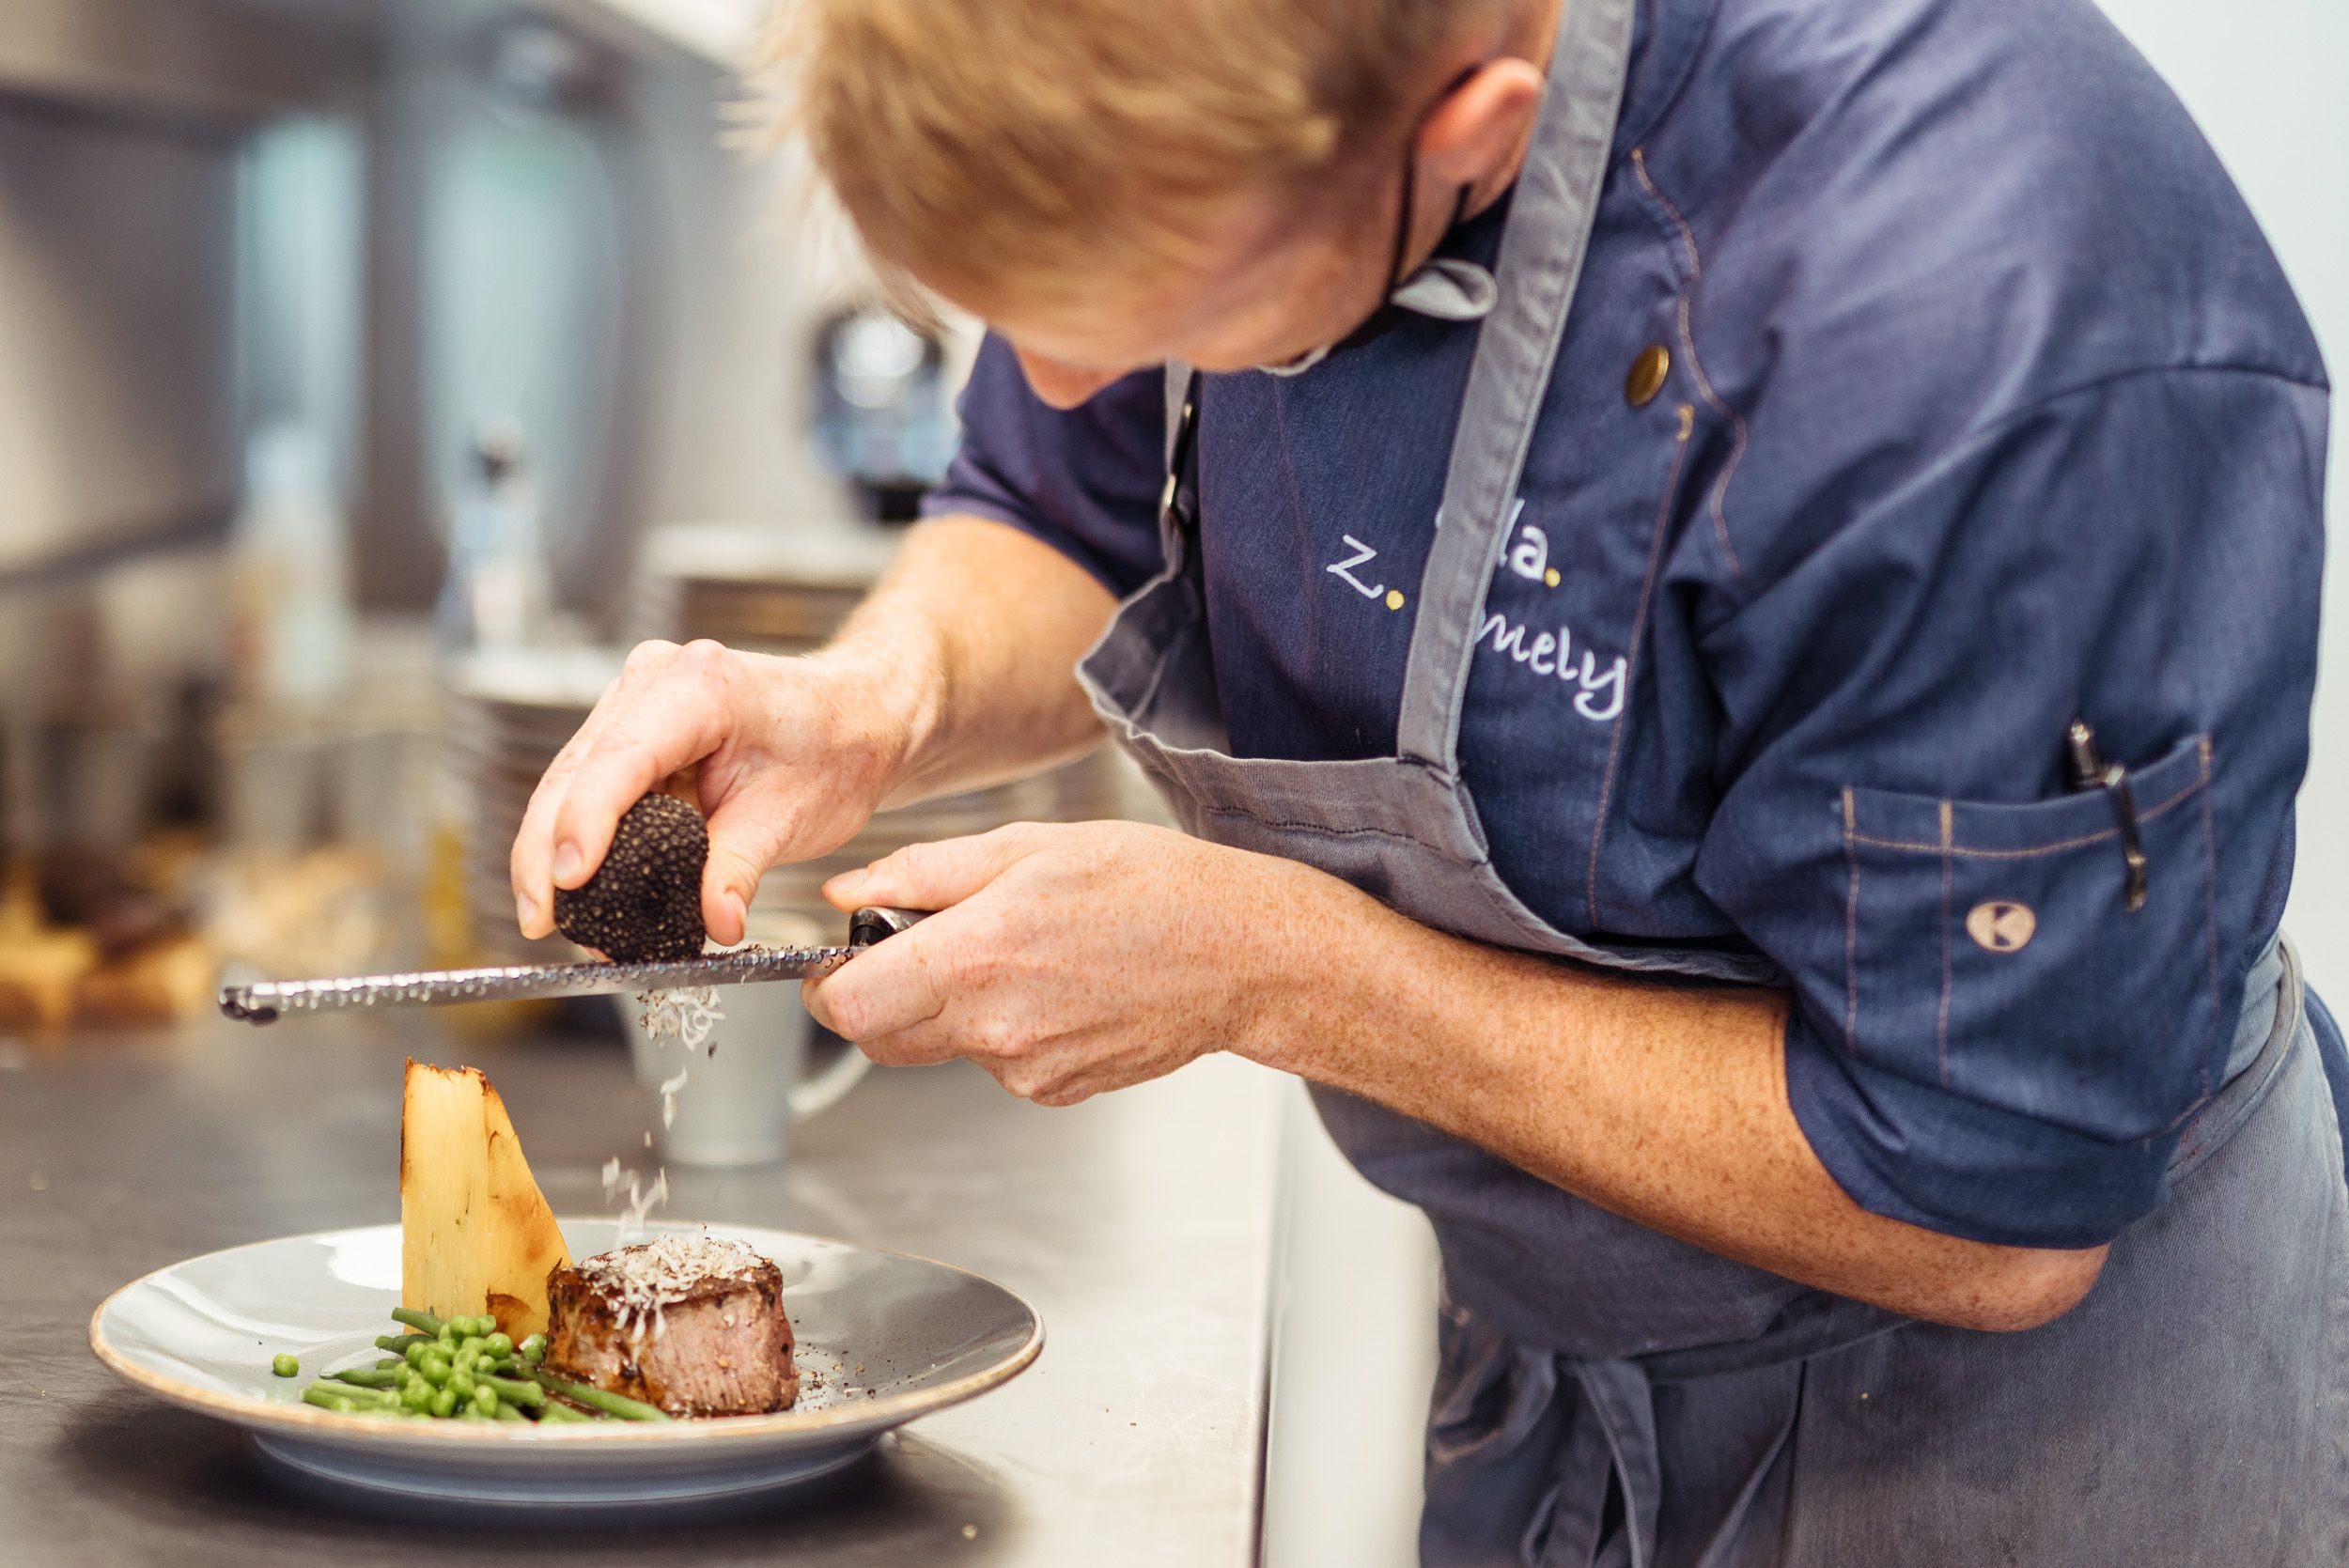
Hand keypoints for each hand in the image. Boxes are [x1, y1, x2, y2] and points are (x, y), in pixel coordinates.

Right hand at [510, 640, 929, 945]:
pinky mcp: (632, 727)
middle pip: (576, 771)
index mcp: (701, 688)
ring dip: (551, 849)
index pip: (621, 758)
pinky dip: (579, 835)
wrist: (856, 718)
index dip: (585, 822)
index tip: (567, 880)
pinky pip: (589, 784)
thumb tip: (714, 925)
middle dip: (546, 851)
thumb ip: (741, 870)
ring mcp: (636, 699)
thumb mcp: (792, 817)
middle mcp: (655, 680)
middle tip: (542, 922)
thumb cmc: (834, 749)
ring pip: (570, 779)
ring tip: (550, 920)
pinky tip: (574, 888)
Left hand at [800, 821, 1306, 1105]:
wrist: (1241, 955)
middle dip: (878, 996)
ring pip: (938, 1048)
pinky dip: (1002, 1027)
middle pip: (878, 1038)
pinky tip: (1055, 985)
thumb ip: (923, 873)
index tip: (836, 960)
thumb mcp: (1028, 846)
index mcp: (976, 956)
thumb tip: (846, 894)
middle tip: (920, 947)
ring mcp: (1024, 1069)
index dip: (825, 983)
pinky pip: (993, 1062)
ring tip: (1019, 952)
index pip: (846, 1005)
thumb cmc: (1150, 887)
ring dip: (949, 1007)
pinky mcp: (1054, 1090)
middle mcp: (993, 1026)